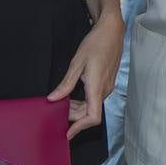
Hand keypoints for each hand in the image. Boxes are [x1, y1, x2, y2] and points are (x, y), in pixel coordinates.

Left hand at [49, 11, 123, 138]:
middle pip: (89, 114)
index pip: (93, 117)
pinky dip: (82, 102)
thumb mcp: (76, 63)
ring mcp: (107, 87)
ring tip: (61, 103)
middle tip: (56, 113)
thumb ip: (66, 84)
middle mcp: (105, 90)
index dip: (79, 128)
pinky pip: (94, 99)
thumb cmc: (96, 43)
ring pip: (92, 106)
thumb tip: (53, 99)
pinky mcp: (106, 83)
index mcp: (97, 87)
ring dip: (77, 109)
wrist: (112, 31)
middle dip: (73, 117)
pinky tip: (71, 96)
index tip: (67, 133)